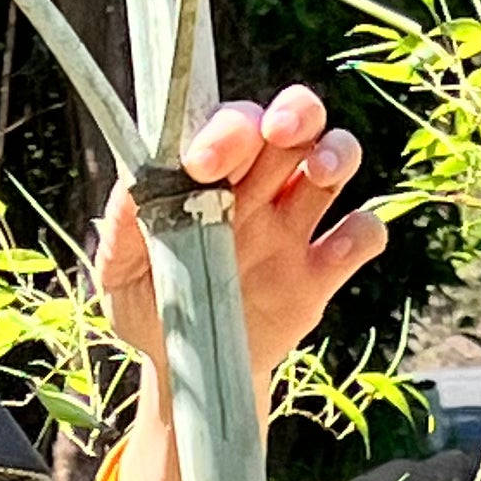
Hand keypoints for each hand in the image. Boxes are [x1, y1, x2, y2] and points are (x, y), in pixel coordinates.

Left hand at [94, 84, 387, 399]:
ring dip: (337, 153)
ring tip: (320, 175)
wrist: (185, 368)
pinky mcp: (320, 274)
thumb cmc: (151, 303)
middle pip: (296, 120)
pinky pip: (362, 233)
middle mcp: (257, 188)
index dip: (227, 128)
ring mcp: (293, 228)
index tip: (203, 162)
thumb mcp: (118, 269)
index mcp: (210, 174)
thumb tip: (136, 185)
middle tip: (278, 133)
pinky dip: (360, 233)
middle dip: (295, 113)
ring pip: (336, 158)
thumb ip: (123, 224)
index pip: (231, 123)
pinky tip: (335, 251)